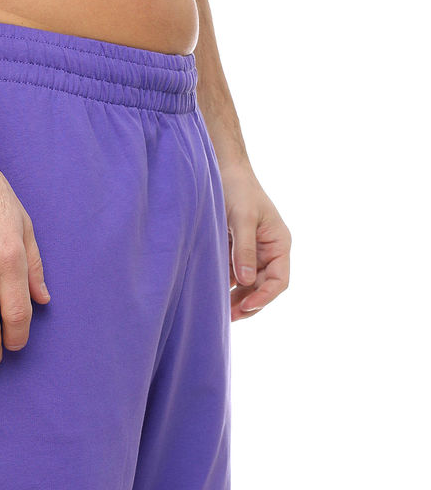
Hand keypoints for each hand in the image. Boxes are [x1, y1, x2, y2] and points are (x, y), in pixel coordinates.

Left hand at [220, 162, 290, 321]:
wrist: (220, 171)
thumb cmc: (237, 189)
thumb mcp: (242, 218)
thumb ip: (245, 249)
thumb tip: (246, 280)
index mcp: (279, 244)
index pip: (279, 280)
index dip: (265, 297)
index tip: (246, 306)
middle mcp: (268, 252)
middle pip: (263, 289)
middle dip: (248, 304)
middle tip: (228, 318)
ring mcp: (251, 255)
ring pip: (246, 287)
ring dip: (234, 299)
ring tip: (218, 312)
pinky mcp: (233, 254)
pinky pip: (231, 277)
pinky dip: (223, 288)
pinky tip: (210, 296)